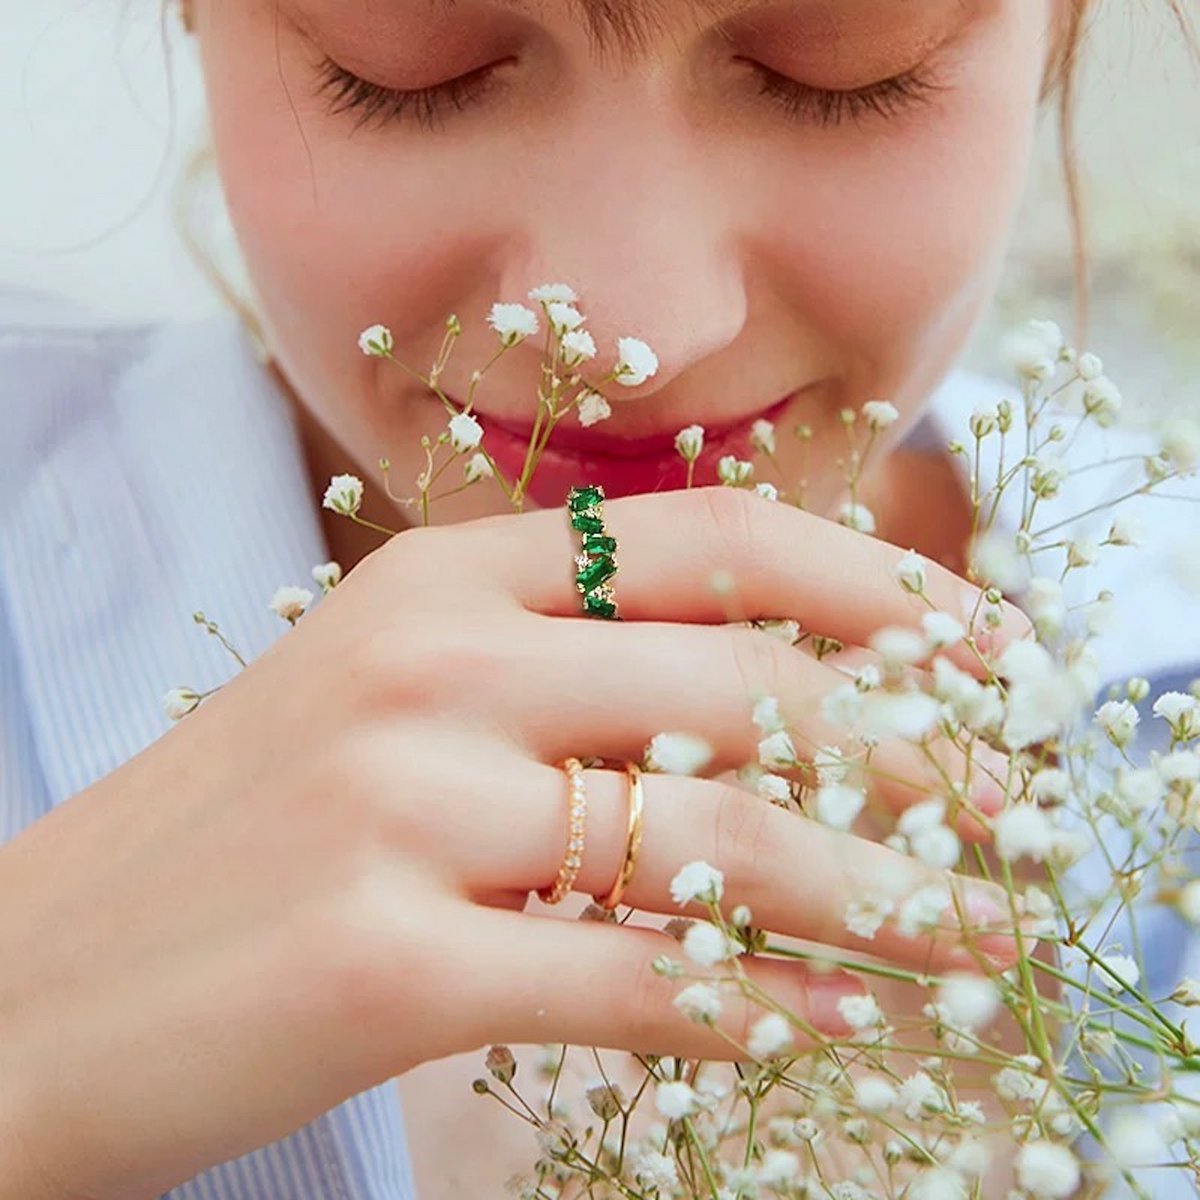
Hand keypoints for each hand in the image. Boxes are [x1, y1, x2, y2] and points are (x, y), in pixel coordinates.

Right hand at [0, 485, 1031, 1199]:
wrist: (35, 985)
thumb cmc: (240, 837)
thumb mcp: (390, 703)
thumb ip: (561, 685)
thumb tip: (766, 709)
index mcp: (436, 578)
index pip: (708, 541)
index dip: (869, 583)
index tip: (974, 644)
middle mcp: (428, 665)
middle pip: (744, 689)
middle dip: (917, 755)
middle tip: (1015, 814)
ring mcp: (403, 809)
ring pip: (716, 841)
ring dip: (878, 897)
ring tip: (975, 939)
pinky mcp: (386, 967)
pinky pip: (634, 983)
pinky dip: (759, 1006)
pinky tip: (834, 1024)